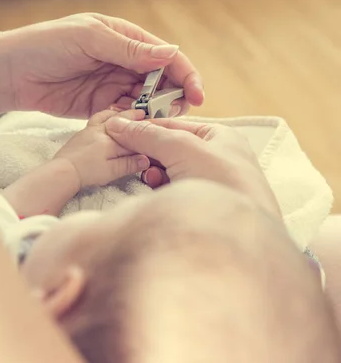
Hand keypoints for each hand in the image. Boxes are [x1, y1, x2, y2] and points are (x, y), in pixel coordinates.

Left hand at [6, 13, 203, 117]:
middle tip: (178, 114)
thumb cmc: (47, 44)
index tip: (196, 94)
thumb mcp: (89, 39)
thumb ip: (129, 49)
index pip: (165, 55)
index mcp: (125, 37)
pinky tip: (138, 129)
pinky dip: (137, 122)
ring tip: (159, 125)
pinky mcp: (102, 106)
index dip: (185, 73)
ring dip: (157, 113)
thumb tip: (170, 53)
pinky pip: (128, 115)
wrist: (12, 72)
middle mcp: (124, 61)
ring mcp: (113, 84)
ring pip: (147, 101)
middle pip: (161, 80)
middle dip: (174, 96)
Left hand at [54, 109, 149, 189]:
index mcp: (112, 139)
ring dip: (118, 113)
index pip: (133, 135)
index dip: (144, 133)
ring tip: (125, 112)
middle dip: (134, 116)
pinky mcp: (83, 132)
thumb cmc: (87, 172)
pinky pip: (97, 118)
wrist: (63, 171)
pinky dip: (105, 115)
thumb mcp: (112, 172)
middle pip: (121, 120)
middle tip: (143, 114)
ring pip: (108, 115)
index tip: (153, 130)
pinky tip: (106, 119)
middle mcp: (102, 130)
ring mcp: (91, 129)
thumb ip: (130, 164)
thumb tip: (146, 159)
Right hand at [105, 117, 280, 218]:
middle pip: (173, 150)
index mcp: (221, 137)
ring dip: (157, 175)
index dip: (148, 128)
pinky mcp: (206, 210)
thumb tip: (120, 125)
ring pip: (174, 174)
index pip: (176, 126)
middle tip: (135, 161)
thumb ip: (150, 136)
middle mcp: (220, 159)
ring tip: (151, 180)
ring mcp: (214, 186)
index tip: (122, 132)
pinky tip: (160, 196)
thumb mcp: (183, 148)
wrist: (242, 238)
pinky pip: (178, 195)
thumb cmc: (224, 183)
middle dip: (152, 156)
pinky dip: (166, 193)